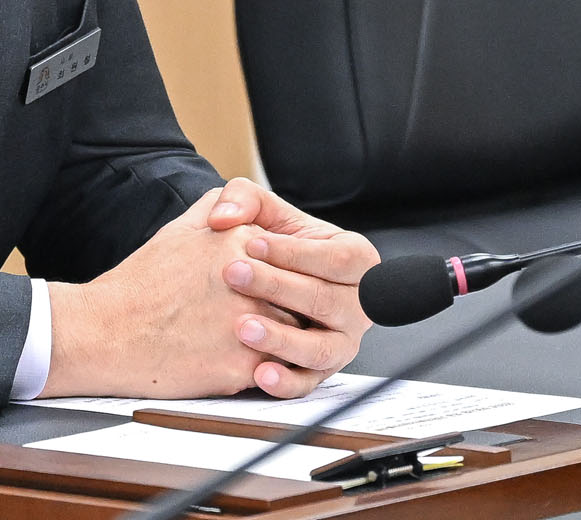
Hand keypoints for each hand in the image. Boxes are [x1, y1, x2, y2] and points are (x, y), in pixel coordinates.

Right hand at [42, 189, 288, 397]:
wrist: (107, 332)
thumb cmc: (141, 283)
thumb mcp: (179, 230)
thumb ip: (218, 210)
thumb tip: (238, 207)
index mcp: (241, 242)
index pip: (289, 259)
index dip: (282, 277)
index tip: (271, 288)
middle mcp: (253, 280)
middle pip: (298, 296)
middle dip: (289, 309)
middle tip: (273, 316)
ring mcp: (251, 323)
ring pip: (294, 335)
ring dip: (282, 341)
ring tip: (256, 341)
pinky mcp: (244, 364)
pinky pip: (278, 369)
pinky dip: (267, 370)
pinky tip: (242, 363)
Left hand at [208, 178, 379, 397]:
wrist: (258, 283)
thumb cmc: (268, 245)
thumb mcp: (262, 211)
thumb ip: (244, 198)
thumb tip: (225, 216)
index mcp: (354, 259)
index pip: (337, 258)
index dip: (295, 252)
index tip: (253, 243)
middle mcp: (355, 305)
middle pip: (326, 300)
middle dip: (278, 287)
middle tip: (234, 275)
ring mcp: (340, 342)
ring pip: (320, 347)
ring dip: (282, 339)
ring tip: (242, 327)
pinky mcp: (318, 371)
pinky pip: (308, 383)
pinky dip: (286, 382)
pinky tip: (259, 374)